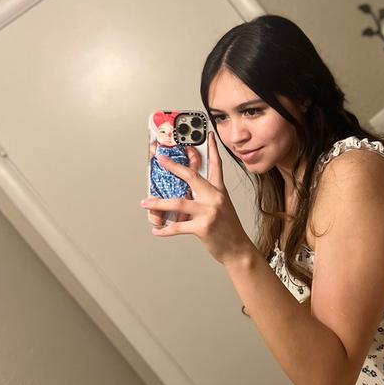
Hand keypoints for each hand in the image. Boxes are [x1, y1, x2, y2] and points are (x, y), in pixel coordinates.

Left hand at [140, 132, 253, 264]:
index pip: (216, 165)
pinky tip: (157, 230)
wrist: (238, 250)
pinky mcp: (203, 227)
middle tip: (161, 159)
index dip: (212, 149)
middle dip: (174, 166)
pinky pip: (178, 227)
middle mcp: (215, 198)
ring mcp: (209, 212)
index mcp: (220, 191)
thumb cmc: (229, 229)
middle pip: (192, 177)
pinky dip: (165, 230)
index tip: (207, 135)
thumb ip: (206, 197)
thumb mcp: (222, 207)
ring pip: (178, 203)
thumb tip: (185, 191)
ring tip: (145, 203)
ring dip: (158, 203)